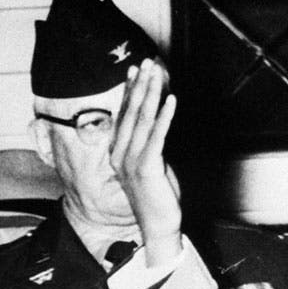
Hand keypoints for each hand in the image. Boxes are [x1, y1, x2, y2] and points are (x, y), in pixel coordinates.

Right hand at [110, 59, 182, 266]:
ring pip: (141, 119)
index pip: (123, 115)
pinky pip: (156, 136)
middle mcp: (119, 154)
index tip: (134, 71)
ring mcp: (130, 160)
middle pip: (130, 111)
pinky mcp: (146, 167)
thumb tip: (156, 125)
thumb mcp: (149, 166)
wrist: (156, 226)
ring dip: (151, 93)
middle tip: (146, 63)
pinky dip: (164, 116)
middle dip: (140, 84)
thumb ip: (148, 145)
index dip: (129, 91)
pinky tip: (170, 100)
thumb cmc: (155, 197)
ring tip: (157, 73)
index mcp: (116, 152)